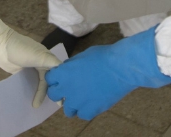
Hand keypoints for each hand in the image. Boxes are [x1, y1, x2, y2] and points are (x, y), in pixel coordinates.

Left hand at [46, 27, 170, 119]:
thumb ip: (72, 65)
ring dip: (73, 104)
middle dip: (60, 92)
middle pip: (54, 95)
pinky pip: (82, 115)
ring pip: (67, 110)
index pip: (50, 79)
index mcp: (63, 73)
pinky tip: (93, 103)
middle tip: (70, 89)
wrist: (120, 67)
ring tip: (83, 98)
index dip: (56, 78)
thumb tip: (67, 69)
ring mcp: (78, 102)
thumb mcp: (83, 55)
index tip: (62, 78)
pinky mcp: (90, 110)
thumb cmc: (104, 56)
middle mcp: (67, 89)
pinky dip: (86, 110)